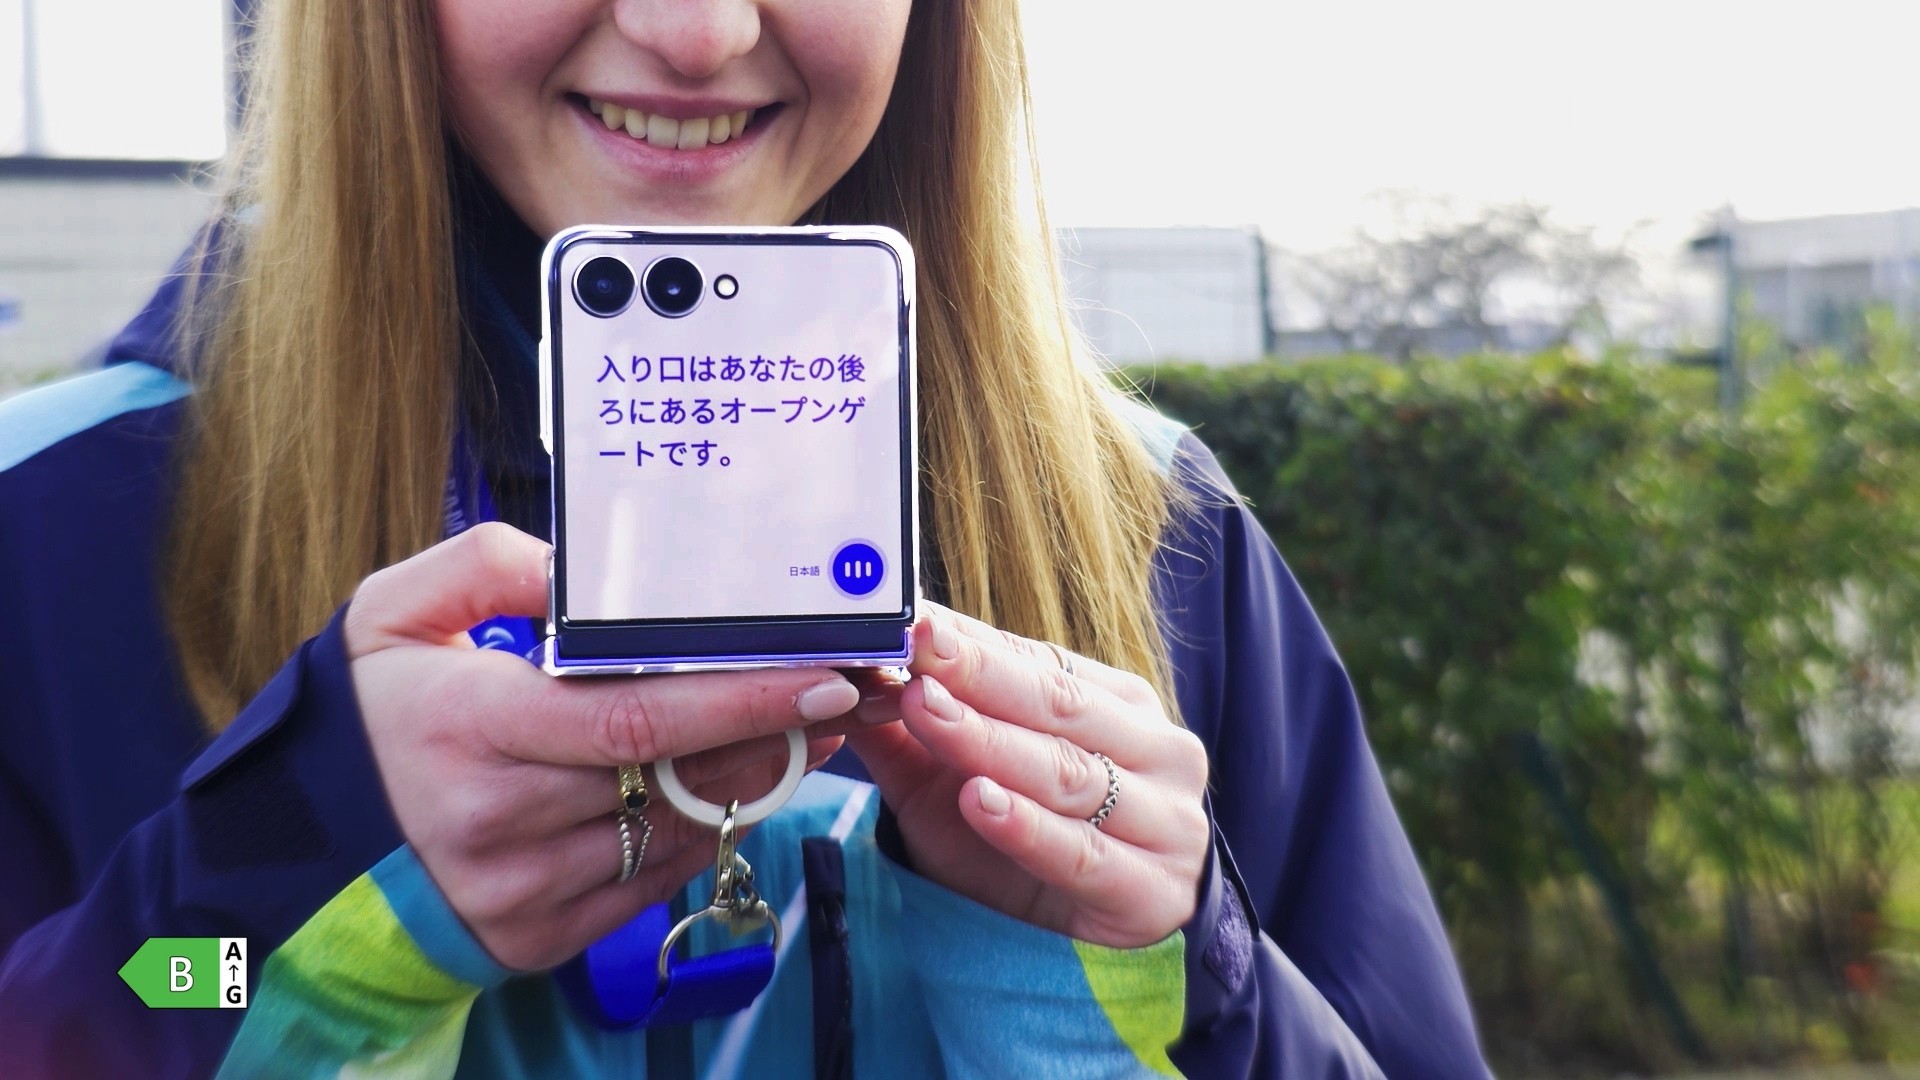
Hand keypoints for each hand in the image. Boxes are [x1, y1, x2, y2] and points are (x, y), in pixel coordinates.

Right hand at [345, 523, 857, 970]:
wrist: (298, 844)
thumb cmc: (363, 714)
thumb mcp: (393, 611)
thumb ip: (490, 566)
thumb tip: (584, 568)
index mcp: (473, 726)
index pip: (636, 718)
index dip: (739, 699)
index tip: (820, 674)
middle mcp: (500, 820)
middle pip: (672, 778)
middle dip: (771, 734)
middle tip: (845, 692)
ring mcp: (520, 890)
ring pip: (674, 835)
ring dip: (750, 784)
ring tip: (805, 732)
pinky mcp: (535, 935)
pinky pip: (651, 886)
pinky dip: (701, 835)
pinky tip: (732, 788)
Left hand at [845, 602, 1210, 947]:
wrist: (1090, 939)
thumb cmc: (1026, 843)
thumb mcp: (965, 776)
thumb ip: (918, 726)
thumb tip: (853, 664)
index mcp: (1119, 704)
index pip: (1041, 660)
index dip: (973, 640)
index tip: (914, 619)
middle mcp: (1156, 750)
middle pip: (1057, 705)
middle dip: (978, 675)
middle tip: (917, 647)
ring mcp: (1166, 820)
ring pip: (1067, 773)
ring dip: (990, 741)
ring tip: (927, 710)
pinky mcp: (1151, 891)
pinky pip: (1080, 853)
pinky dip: (1026, 827)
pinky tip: (979, 800)